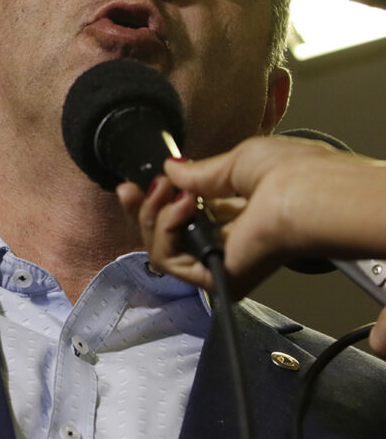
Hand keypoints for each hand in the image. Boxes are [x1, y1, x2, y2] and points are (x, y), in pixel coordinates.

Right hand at [117, 136, 385, 358]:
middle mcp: (226, 242)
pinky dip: (166, 229)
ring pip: (161, 249)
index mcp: (238, 215)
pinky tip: (183, 206)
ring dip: (155, 216)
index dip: (155, 200)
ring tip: (172, 193)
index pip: (184, 216)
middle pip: (164, 236)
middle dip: (143, 209)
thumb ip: (200, 173)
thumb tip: (171, 169)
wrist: (306, 194)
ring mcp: (218, 262)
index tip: (135, 184)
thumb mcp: (236, 161)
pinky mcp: (213, 277)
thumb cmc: (289, 172)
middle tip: (133, 188)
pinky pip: (169, 260)